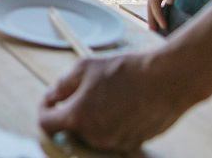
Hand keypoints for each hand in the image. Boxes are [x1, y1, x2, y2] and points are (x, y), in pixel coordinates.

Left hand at [38, 52, 193, 152]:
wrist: (166, 81)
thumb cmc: (126, 71)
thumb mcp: (85, 67)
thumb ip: (62, 85)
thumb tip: (52, 96)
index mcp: (78, 117)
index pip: (46, 124)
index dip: (45, 110)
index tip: (50, 101)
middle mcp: (94, 137)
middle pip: (70, 130)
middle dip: (71, 112)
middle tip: (81, 92)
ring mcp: (114, 144)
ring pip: (92, 134)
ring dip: (92, 119)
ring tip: (107, 95)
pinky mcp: (132, 145)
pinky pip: (112, 136)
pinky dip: (111, 124)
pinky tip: (122, 105)